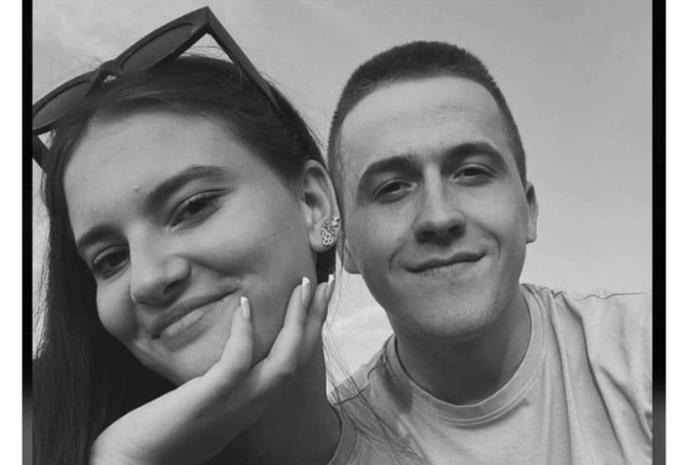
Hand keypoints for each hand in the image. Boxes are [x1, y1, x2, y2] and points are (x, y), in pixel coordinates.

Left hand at [90, 275, 334, 464]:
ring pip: (282, 362)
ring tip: (301, 288)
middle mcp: (253, 406)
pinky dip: (245, 334)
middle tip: (322, 282)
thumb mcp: (208, 400)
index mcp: (254, 402)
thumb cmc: (165, 431)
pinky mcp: (208, 401)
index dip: (310, 329)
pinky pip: (236, 364)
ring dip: (296, 324)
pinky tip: (246, 305)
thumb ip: (225, 380)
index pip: (294, 361)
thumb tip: (231, 350)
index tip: (318, 297)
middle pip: (298, 358)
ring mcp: (234, 405)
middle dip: (314, 318)